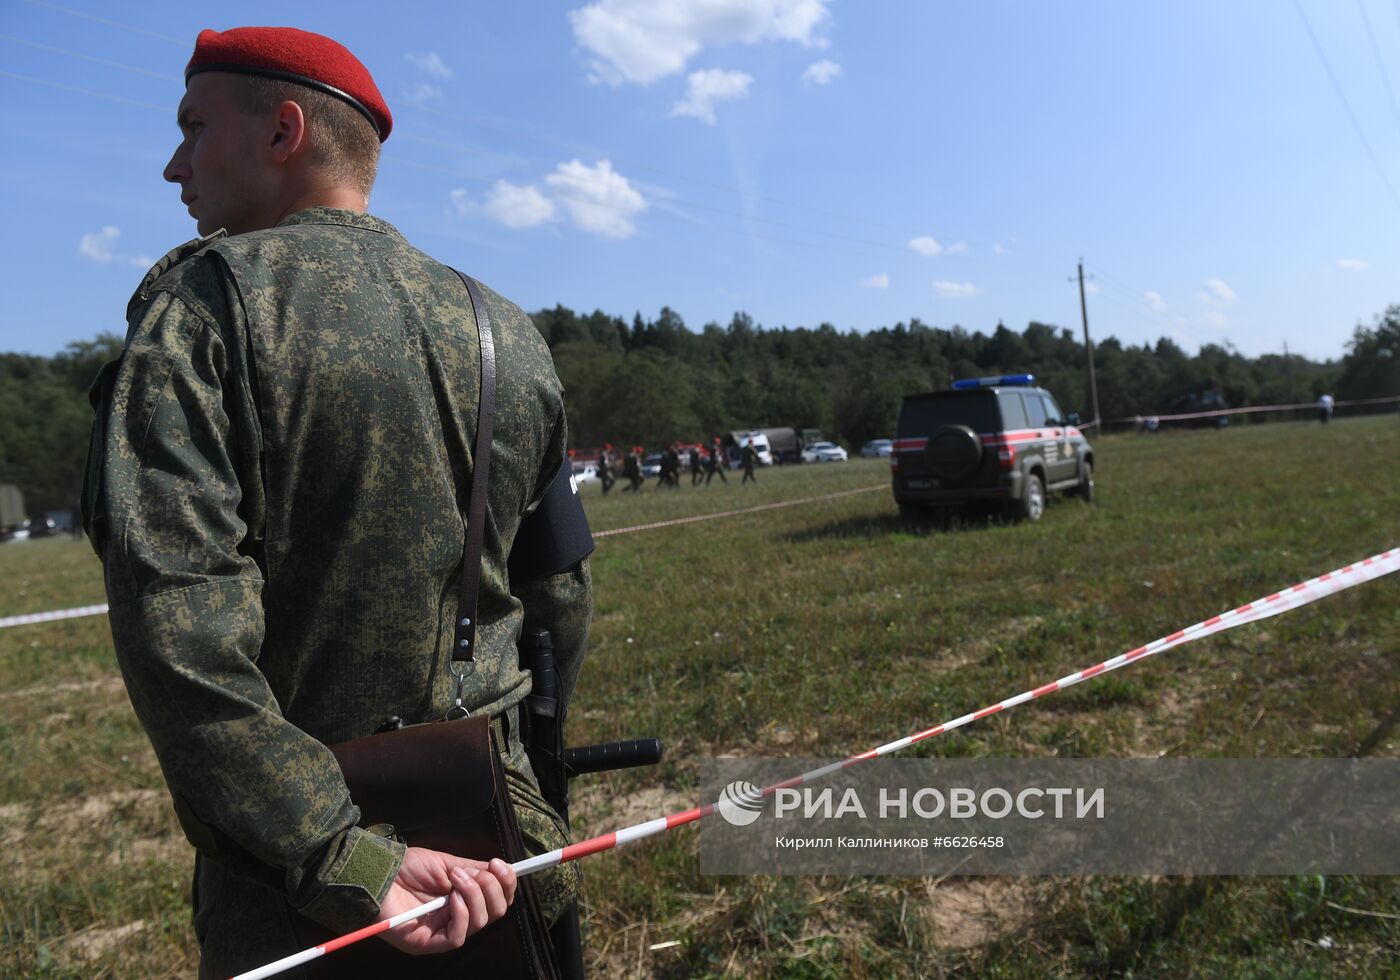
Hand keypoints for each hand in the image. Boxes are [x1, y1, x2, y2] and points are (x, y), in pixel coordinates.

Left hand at [375, 847, 516, 954]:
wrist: (378, 875)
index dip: (506, 884)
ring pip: (480, 922)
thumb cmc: (407, 868)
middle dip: (492, 888)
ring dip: (474, 895)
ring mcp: (444, 931)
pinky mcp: (430, 943)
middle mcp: (458, 916)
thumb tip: (499, 871)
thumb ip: (473, 871)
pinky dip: (461, 914)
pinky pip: (458, 936)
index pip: (496, 898)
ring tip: (455, 879)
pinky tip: (452, 899)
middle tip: (476, 872)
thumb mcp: (446, 864)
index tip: (503, 865)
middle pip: (495, 912)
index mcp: (464, 897)